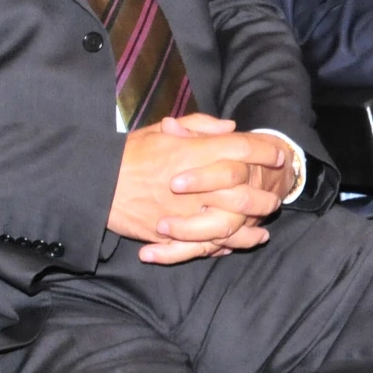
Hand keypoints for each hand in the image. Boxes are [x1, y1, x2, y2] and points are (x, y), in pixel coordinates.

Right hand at [109, 117, 291, 264]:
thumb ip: (199, 125)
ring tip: (264, 227)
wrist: (95, 184)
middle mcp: (195, 184)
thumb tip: (230, 128)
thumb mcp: (161, 128)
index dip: (265, 150)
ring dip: (252, 225)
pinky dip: (225, 247)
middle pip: (244, 190)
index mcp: (193, 153)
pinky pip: (206, 245)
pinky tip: (237, 246)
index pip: (242, 148)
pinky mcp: (172, 235)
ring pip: (231, 223)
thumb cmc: (130, 153)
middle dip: (266, 194)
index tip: (278, 155)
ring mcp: (185, 213)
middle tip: (276, 196)